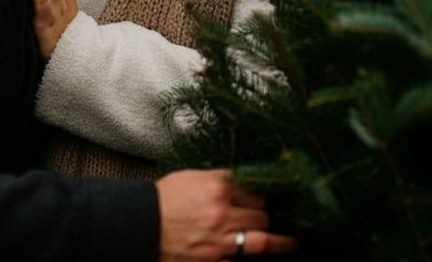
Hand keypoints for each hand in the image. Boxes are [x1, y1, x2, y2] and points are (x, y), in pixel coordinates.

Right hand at [155, 170, 295, 260]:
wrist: (140, 224)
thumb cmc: (163, 199)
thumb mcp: (191, 178)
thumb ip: (218, 180)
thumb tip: (240, 183)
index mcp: (217, 187)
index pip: (254, 188)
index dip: (259, 194)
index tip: (263, 197)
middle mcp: (222, 213)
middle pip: (261, 214)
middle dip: (265, 216)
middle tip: (268, 218)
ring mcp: (219, 241)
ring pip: (261, 241)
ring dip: (279, 243)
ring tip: (291, 243)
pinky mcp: (213, 261)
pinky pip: (238, 261)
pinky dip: (247, 258)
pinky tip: (256, 256)